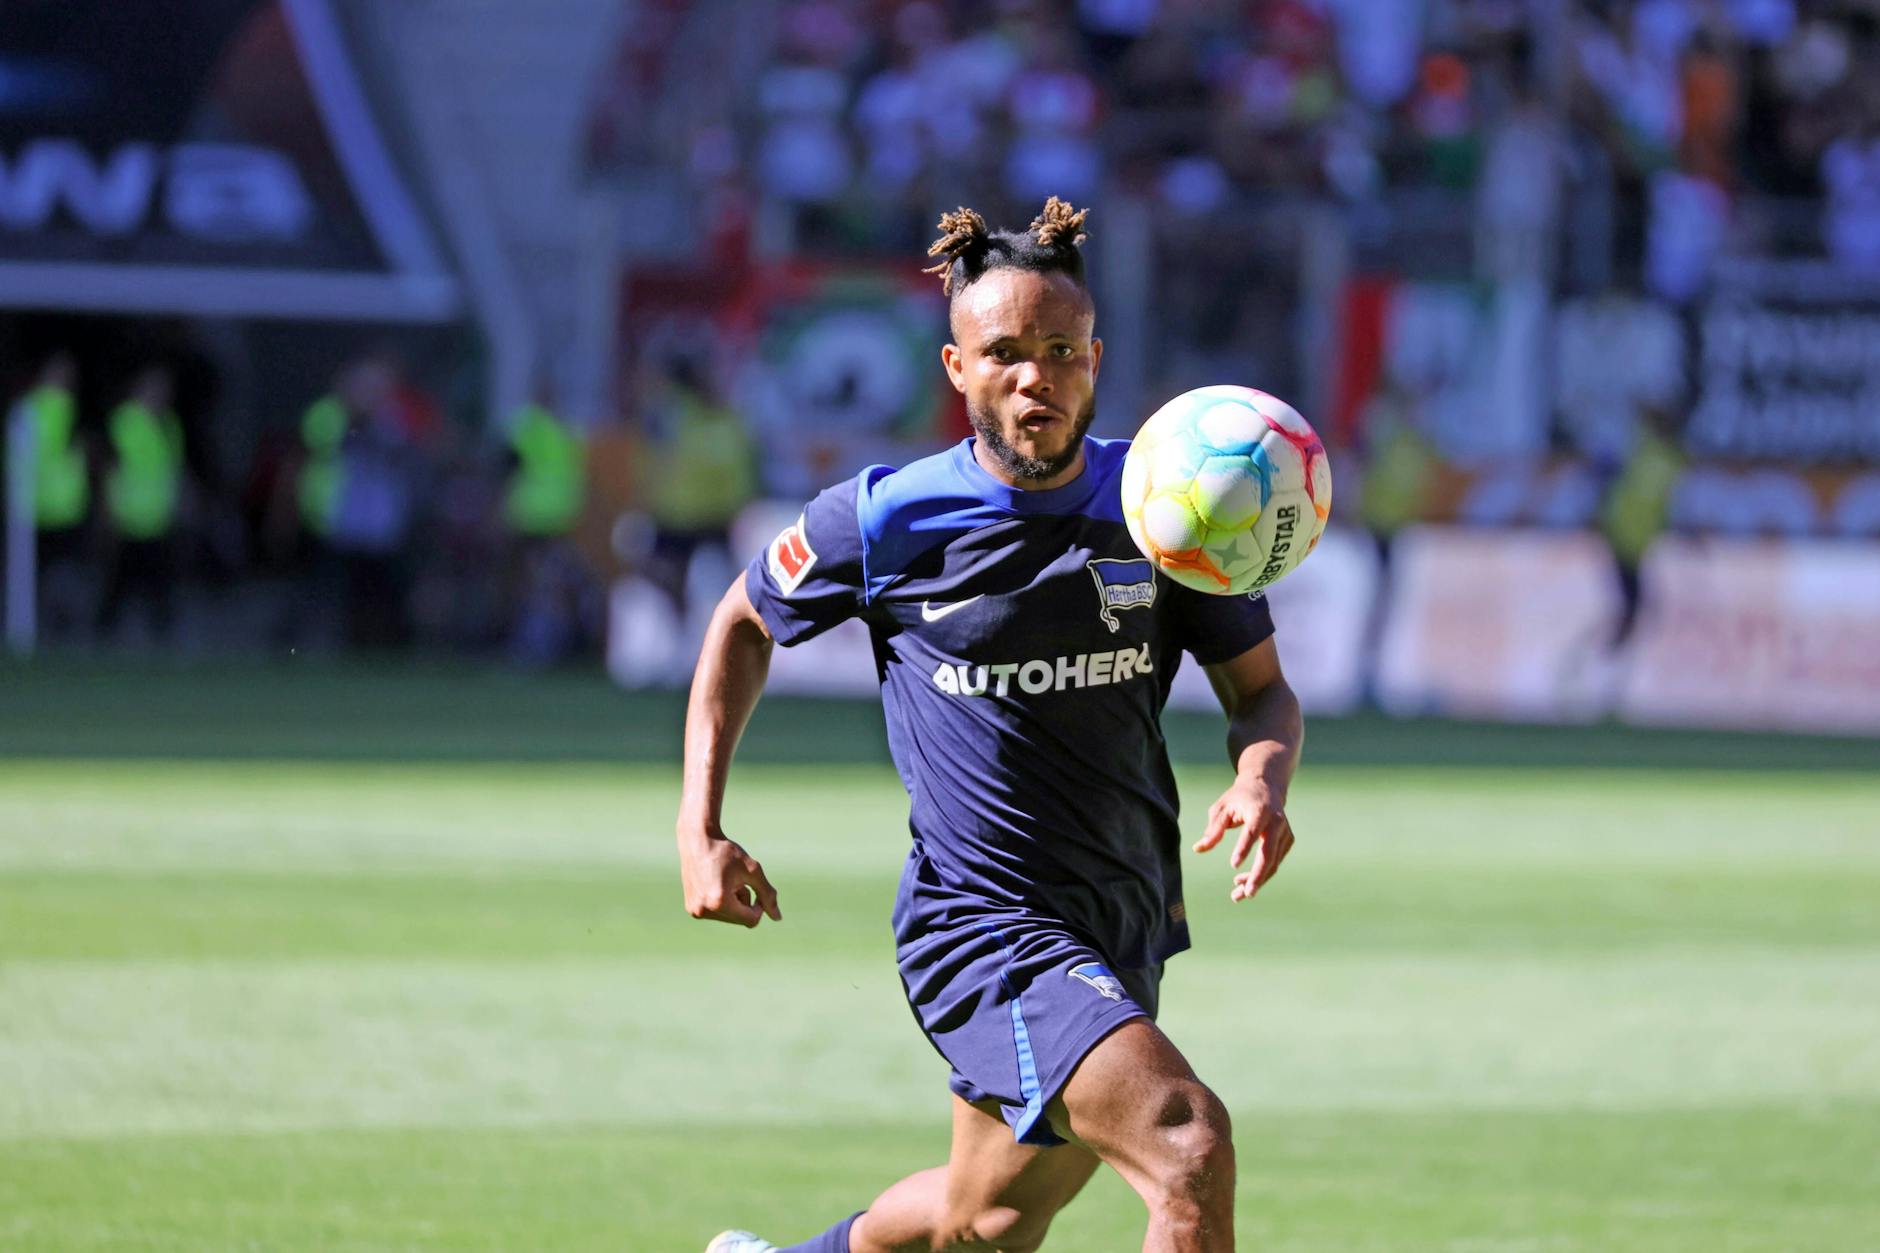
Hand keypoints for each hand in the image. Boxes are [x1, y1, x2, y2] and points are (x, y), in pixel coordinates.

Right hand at [677, 826, 781, 927]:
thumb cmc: (727, 853)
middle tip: (737, 881)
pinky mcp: (691, 909)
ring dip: (733, 903)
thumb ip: (767, 894)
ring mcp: (695, 911)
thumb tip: (778, 918)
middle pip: (739, 920)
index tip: (755, 887)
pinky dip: (722, 903)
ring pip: (729, 918)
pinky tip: (715, 884)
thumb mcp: (752, 871)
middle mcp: (704, 910)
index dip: (759, 906)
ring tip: (725, 881)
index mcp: (720, 902)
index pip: (751, 920)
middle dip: (744, 902)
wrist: (697, 839)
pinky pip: (717, 914)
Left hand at [1192, 778, 1294, 902]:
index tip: (1233, 865)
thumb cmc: (1238, 798)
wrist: (1266, 786)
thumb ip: (1213, 829)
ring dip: (1257, 880)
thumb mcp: (1221, 808)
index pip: (1252, 832)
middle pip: (1269, 853)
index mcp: (1259, 810)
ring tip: (1237, 895)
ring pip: (1273, 862)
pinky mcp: (1288, 840)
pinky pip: (1275, 862)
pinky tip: (1243, 882)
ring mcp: (1285, 832)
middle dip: (1257, 875)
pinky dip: (1261, 874)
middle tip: (1245, 894)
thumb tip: (1198, 849)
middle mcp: (1276, 821)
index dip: (1244, 848)